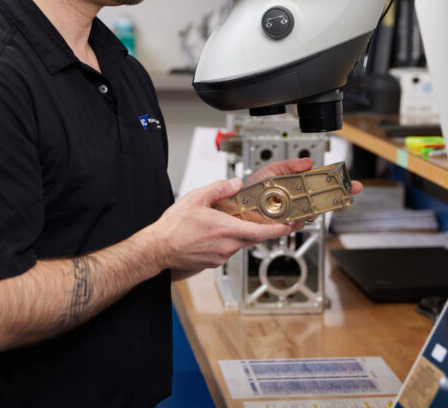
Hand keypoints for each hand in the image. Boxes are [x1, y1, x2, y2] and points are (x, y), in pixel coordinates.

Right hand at [146, 176, 293, 273]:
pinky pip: (229, 249)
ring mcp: (221, 256)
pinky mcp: (214, 262)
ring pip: (240, 243)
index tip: (290, 225)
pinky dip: (229, 240)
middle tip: (273, 220)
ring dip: (242, 233)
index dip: (279, 229)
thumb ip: (219, 188)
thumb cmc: (173, 227)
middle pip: (254, 237)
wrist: (158, 249)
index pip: (261, 231)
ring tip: (232, 221)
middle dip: (264, 229)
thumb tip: (235, 184)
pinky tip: (218, 232)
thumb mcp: (196, 198)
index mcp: (226, 229)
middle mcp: (226, 246)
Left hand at [243, 158, 363, 230]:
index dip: (340, 185)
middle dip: (332, 200)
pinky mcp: (284, 227)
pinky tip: (289, 217)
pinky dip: (294, 222)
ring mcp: (292, 215)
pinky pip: (296, 226)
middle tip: (337, 196)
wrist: (238, 205)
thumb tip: (308, 162)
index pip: (323, 185)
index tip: (353, 185)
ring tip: (301, 207)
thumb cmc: (253, 188)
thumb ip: (291, 165)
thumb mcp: (273, 170)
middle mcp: (298, 201)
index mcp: (298, 185)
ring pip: (311, 216)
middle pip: (323, 203)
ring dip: (310, 212)